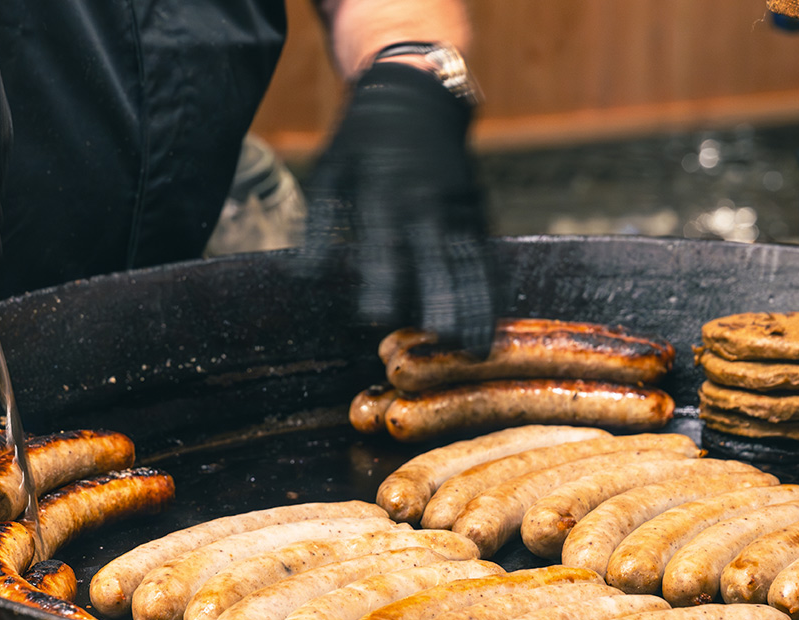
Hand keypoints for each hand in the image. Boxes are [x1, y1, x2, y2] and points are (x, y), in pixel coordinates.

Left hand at [303, 61, 498, 357]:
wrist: (416, 92)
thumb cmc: (362, 141)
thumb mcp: (331, 172)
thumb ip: (318, 225)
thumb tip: (304, 277)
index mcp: (383, 192)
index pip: (381, 243)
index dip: (380, 280)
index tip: (376, 319)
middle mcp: (424, 200)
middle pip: (435, 256)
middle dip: (441, 299)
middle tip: (444, 342)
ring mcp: (455, 205)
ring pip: (469, 261)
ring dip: (475, 305)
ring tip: (477, 349)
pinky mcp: (475, 208)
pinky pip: (486, 254)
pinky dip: (491, 288)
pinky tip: (495, 321)